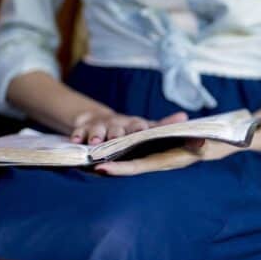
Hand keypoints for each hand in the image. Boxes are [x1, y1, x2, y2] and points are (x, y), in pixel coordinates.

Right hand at [71, 111, 187, 144]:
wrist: (98, 119)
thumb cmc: (128, 128)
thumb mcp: (145, 125)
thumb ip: (164, 124)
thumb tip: (186, 117)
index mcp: (134, 125)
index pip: (139, 126)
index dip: (141, 129)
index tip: (143, 131)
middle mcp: (117, 124)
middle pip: (117, 128)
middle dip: (117, 133)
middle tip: (117, 139)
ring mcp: (99, 126)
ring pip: (98, 130)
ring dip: (96, 135)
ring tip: (94, 142)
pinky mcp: (83, 129)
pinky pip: (78, 132)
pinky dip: (76, 135)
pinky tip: (75, 140)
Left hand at [94, 139, 242, 175]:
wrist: (220, 143)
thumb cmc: (214, 143)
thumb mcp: (209, 143)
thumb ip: (203, 145)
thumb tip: (199, 146)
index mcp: (167, 161)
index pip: (139, 167)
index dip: (120, 169)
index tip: (101, 168)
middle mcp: (159, 161)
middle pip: (128, 165)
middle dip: (108, 165)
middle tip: (85, 162)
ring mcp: (158, 157)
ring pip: (130, 159)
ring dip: (111, 158)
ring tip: (90, 154)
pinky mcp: (158, 151)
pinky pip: (136, 153)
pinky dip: (122, 151)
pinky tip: (108, 147)